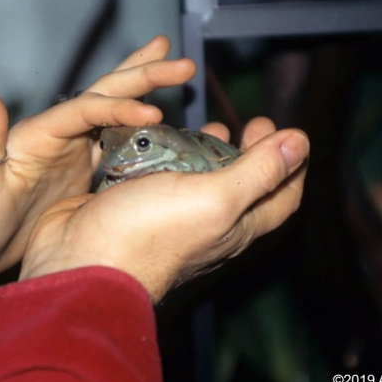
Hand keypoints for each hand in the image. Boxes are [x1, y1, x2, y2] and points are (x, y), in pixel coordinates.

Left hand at [0, 36, 195, 313]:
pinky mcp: (84, 174)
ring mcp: (74, 152)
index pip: (87, 110)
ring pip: (116, 112)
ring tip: (174, 68)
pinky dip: (144, 132)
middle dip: (144, 75)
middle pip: (107, 94)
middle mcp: (61, 134)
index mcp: (40, 132)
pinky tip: (165, 128)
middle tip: (182, 62)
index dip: (121, 109)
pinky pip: (120, 146)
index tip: (156, 115)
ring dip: (145, 89)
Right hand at [19, 118, 309, 302]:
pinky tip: (162, 136)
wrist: (80, 260)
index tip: (289, 132)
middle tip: (251, 122)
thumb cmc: (149, 235)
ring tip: (210, 123)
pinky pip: (165, 176)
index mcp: (235, 226)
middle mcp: (208, 223)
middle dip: (253, 152)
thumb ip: (259, 172)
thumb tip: (301, 142)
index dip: (294, 166)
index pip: (283, 198)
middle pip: (244, 186)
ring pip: (202, 178)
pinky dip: (171, 153)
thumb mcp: (216, 199)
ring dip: (211, 149)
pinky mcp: (140, 203)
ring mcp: (172, 214)